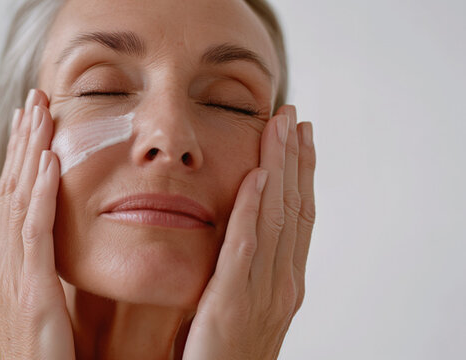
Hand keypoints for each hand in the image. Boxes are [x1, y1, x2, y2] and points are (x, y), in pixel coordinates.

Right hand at [0, 89, 74, 359]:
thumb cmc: (45, 356)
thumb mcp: (44, 304)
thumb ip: (47, 271)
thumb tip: (61, 244)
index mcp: (8, 263)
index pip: (14, 196)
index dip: (22, 155)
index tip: (31, 121)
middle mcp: (4, 261)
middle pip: (12, 187)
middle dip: (23, 140)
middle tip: (32, 99)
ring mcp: (12, 273)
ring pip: (20, 198)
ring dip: (30, 151)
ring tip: (41, 112)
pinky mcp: (31, 289)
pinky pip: (36, 229)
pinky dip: (42, 191)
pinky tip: (50, 160)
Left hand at [182, 105, 315, 359]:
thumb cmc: (219, 357)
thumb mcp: (237, 307)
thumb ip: (239, 274)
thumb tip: (234, 240)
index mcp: (283, 283)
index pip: (296, 218)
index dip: (300, 175)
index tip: (299, 137)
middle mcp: (282, 284)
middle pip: (294, 209)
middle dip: (295, 160)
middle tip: (295, 115)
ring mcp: (262, 293)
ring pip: (276, 219)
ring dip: (280, 169)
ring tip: (280, 127)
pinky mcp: (233, 302)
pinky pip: (245, 248)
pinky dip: (253, 210)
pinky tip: (256, 178)